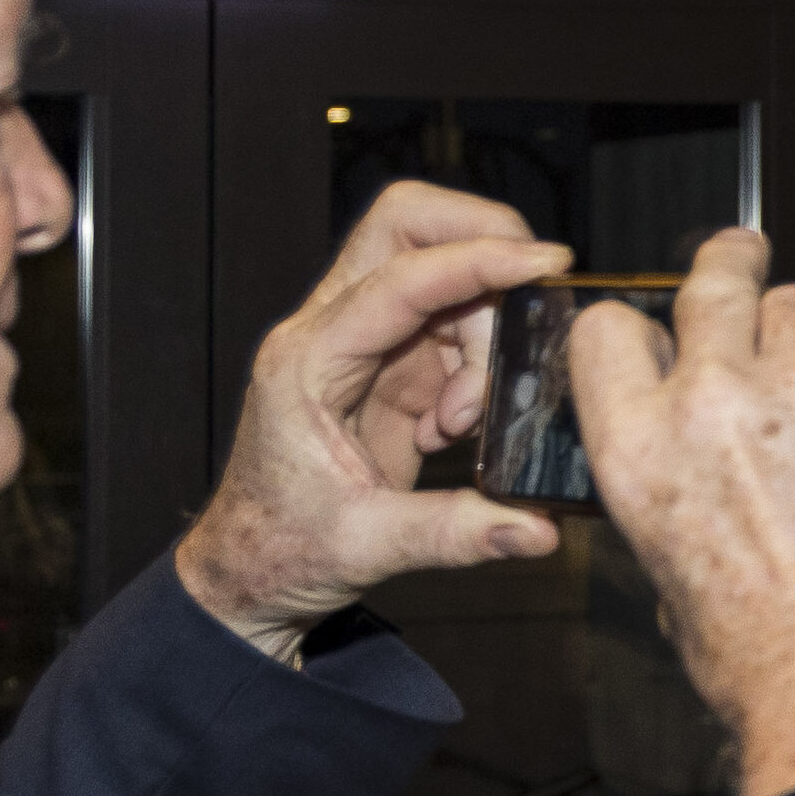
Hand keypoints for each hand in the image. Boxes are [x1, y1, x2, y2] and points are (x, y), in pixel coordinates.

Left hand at [176, 181, 573, 660]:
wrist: (250, 569)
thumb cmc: (283, 549)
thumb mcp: (369, 546)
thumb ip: (458, 533)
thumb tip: (541, 528)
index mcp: (307, 361)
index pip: (399, 278)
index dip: (476, 260)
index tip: (544, 263)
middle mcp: (328, 332)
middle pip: (404, 226)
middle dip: (478, 237)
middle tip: (534, 286)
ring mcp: (359, 341)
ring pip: (439, 274)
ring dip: (483, 328)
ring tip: (469, 417)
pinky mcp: (386, 363)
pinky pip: (449, 327)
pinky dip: (476, 365)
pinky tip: (456, 427)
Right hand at [569, 232, 794, 795]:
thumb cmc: (760, 665)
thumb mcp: (670, 576)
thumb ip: (672, 494)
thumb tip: (697, 468)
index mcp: (636, 448)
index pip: (608, 328)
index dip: (636, 326)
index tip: (659, 328)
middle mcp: (711, 404)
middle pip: (713, 282)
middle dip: (729, 264)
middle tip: (744, 256)